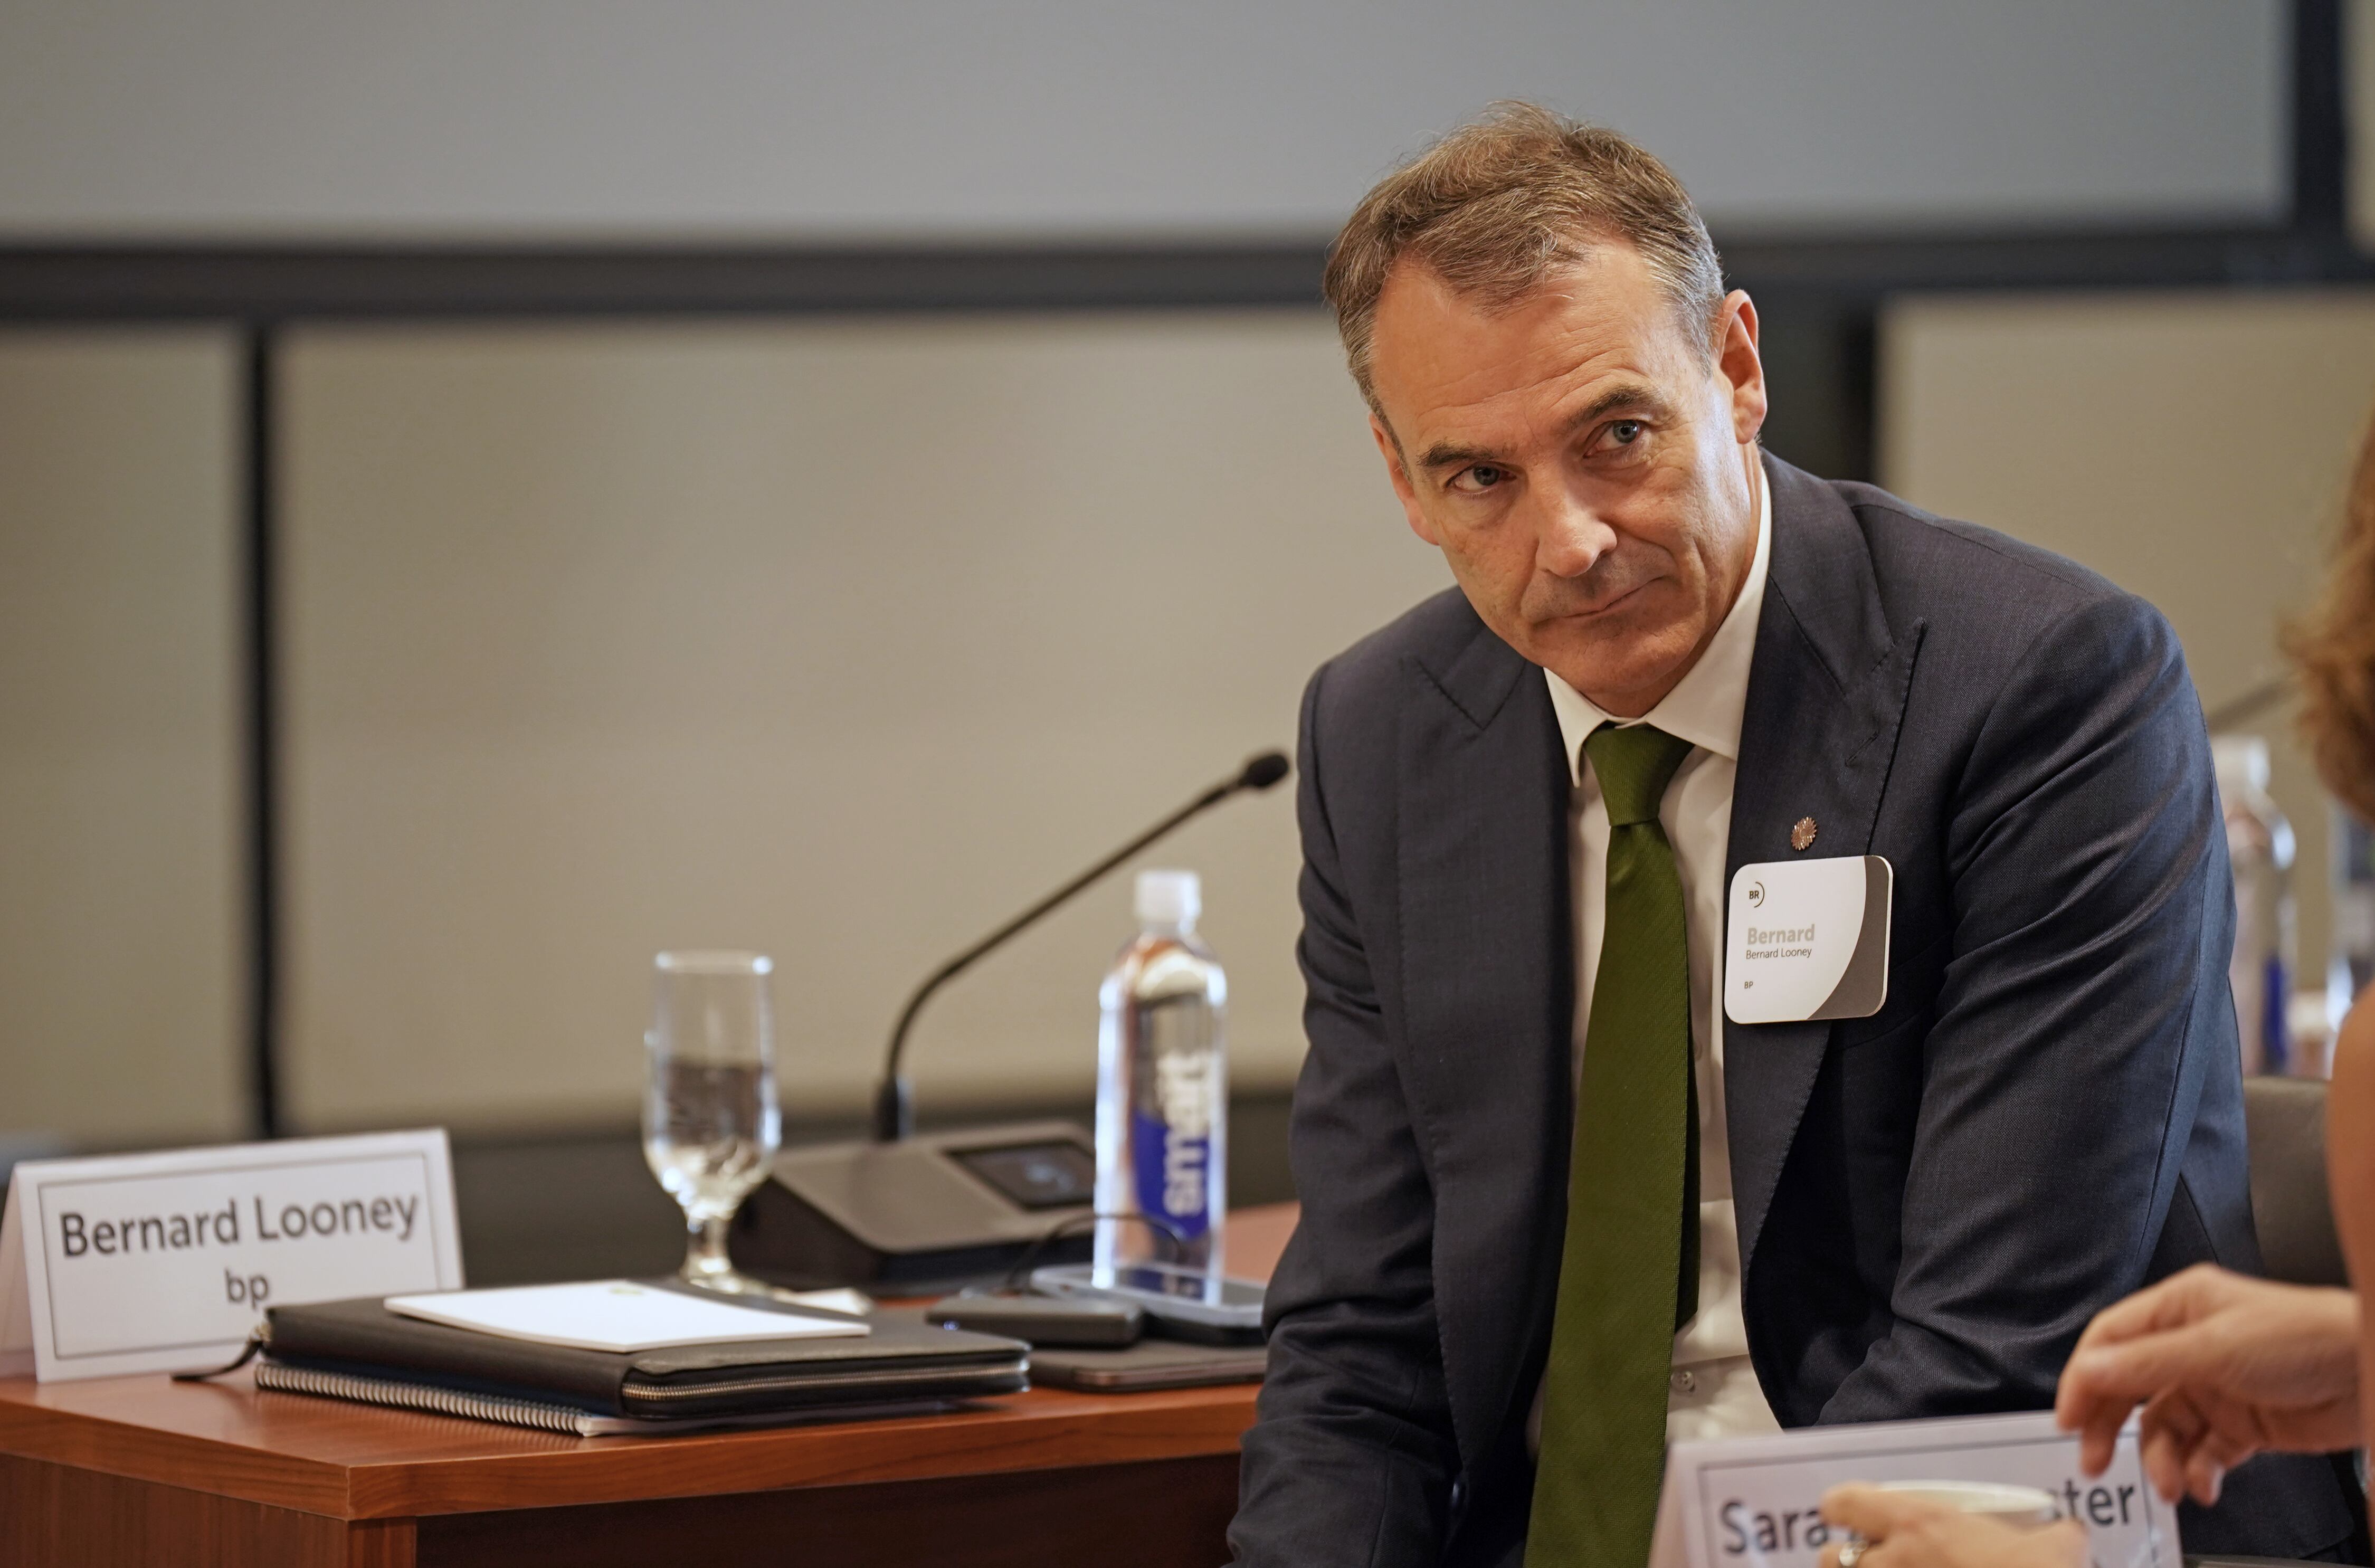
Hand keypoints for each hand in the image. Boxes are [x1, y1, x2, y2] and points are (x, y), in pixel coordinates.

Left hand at [1817, 1486, 2083, 1567]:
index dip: (1843, 1508)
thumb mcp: (2054, 1549)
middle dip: (1845, 1560)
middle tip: (1872, 1563)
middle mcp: (1894, 1563)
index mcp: (1919, 1525)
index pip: (1845, 1503)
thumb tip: (2067, 1532)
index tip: (1850, 1514)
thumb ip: (2051, 1533)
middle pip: (1831, 1557)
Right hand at [2053, 1263, 2358, 1504]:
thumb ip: (2147, 1363)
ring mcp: (2217, 1386)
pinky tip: (2204, 1484)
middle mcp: (2191, 1345)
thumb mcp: (2216, 1347)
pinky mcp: (2243, 1423)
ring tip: (2168, 1484)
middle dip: (2111, 1427)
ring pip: (2166, 1428)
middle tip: (2095, 1462)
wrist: (2367, 1371)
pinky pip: (2205, 1452)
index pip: (2110, 1342)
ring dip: (2161, 1459)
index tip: (2068, 1416)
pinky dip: (2199, 1471)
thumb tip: (2089, 1372)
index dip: (2084, 1378)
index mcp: (2179, 1309)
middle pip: (2130, 1388)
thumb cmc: (2306, 1336)